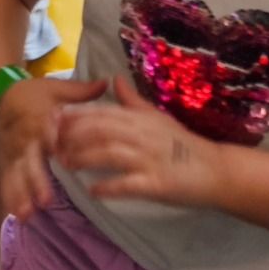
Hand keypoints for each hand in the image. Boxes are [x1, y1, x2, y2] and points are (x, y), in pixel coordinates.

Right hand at [0, 74, 108, 220]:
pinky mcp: (6, 162)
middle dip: (35, 179)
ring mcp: (12, 152)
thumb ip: (82, 91)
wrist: (2, 95)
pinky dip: (11, 197)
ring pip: (16, 174)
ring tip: (28, 213)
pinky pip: (7, 181)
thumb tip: (108, 82)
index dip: (48, 138)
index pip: (43, 128)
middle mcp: (24, 137)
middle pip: (28, 159)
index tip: (55, 150)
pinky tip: (18, 214)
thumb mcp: (56, 88)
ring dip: (21, 193)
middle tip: (46, 200)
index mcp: (38, 118)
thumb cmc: (35, 94)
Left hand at [55, 74, 221, 208]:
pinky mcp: (156, 184)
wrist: (216, 170)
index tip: (53, 120)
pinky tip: (93, 191)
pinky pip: (127, 184)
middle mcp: (141, 134)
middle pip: (99, 130)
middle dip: (72, 137)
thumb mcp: (156, 117)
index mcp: (139, 118)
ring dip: (83, 159)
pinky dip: (108, 187)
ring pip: (108, 153)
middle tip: (52, 147)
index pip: (100, 112)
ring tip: (66, 166)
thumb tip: (114, 79)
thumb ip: (132, 101)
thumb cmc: (182, 144)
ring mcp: (148, 159)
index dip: (75, 116)